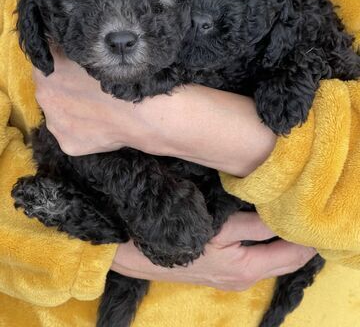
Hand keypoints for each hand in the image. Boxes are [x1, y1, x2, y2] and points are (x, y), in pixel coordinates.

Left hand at [33, 49, 275, 175]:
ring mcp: (56, 123)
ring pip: (61, 110)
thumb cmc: (130, 76)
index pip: (48, 57)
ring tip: (99, 106)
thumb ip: (82, 43)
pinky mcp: (69, 144)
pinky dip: (84, 129)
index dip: (63, 58)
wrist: (149, 114)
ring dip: (74, 107)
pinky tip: (101, 123)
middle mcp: (45, 95)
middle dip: (66, 84)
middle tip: (91, 85)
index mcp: (50, 67)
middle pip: (51, 85)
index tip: (79, 61)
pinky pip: (72, 133)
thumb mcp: (105, 49)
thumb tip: (75, 37)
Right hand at [111, 212, 316, 290]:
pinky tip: (269, 231)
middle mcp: (245, 279)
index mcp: (248, 269)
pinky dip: (270, 248)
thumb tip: (283, 215)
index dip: (305, 235)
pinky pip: (258, 261)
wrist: (140, 252)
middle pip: (285, 261)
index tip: (313, 213)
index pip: (292, 253)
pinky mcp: (223, 272)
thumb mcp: (221, 227)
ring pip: (272, 261)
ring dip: (285, 244)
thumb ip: (256, 225)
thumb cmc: (181, 235)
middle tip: (308, 214)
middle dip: (300, 241)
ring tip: (293, 219)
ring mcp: (233, 278)